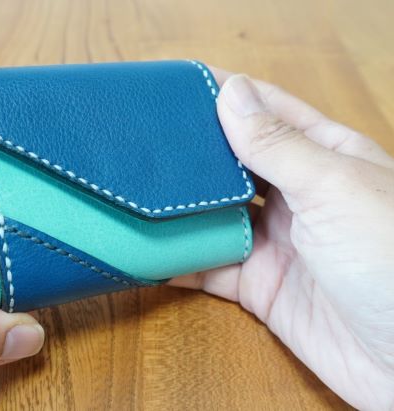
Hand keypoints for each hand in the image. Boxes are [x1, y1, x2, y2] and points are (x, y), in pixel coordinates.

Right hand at [170, 72, 393, 408]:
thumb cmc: (391, 261)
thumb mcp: (333, 187)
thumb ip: (278, 145)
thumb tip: (232, 93)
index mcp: (325, 156)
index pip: (266, 112)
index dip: (224, 96)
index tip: (175, 87)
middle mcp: (297, 195)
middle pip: (234, 164)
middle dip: (194, 151)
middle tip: (142, 139)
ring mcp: (276, 241)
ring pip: (216, 214)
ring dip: (181, 205)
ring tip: (136, 188)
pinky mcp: (259, 286)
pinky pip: (209, 267)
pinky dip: (179, 259)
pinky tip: (149, 248)